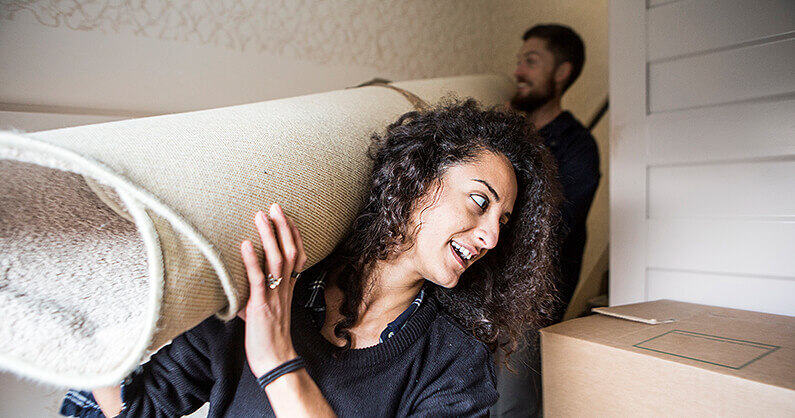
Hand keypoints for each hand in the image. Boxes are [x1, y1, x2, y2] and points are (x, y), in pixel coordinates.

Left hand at [239, 203, 306, 377]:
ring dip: (269, 236)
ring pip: (277, 260)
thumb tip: (236, 290)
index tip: (287, 218)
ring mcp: (273, 296)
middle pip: (289, 252)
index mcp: (287, 290)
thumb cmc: (267, 340)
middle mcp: (284, 289)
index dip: (294, 236)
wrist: (275, 361)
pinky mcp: (261, 306)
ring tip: (261, 216)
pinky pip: (257, 280)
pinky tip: (244, 245)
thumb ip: (252, 297)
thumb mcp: (262, 313)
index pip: (297, 257)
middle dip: (283, 227)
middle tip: (275, 207)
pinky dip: (251, 260)